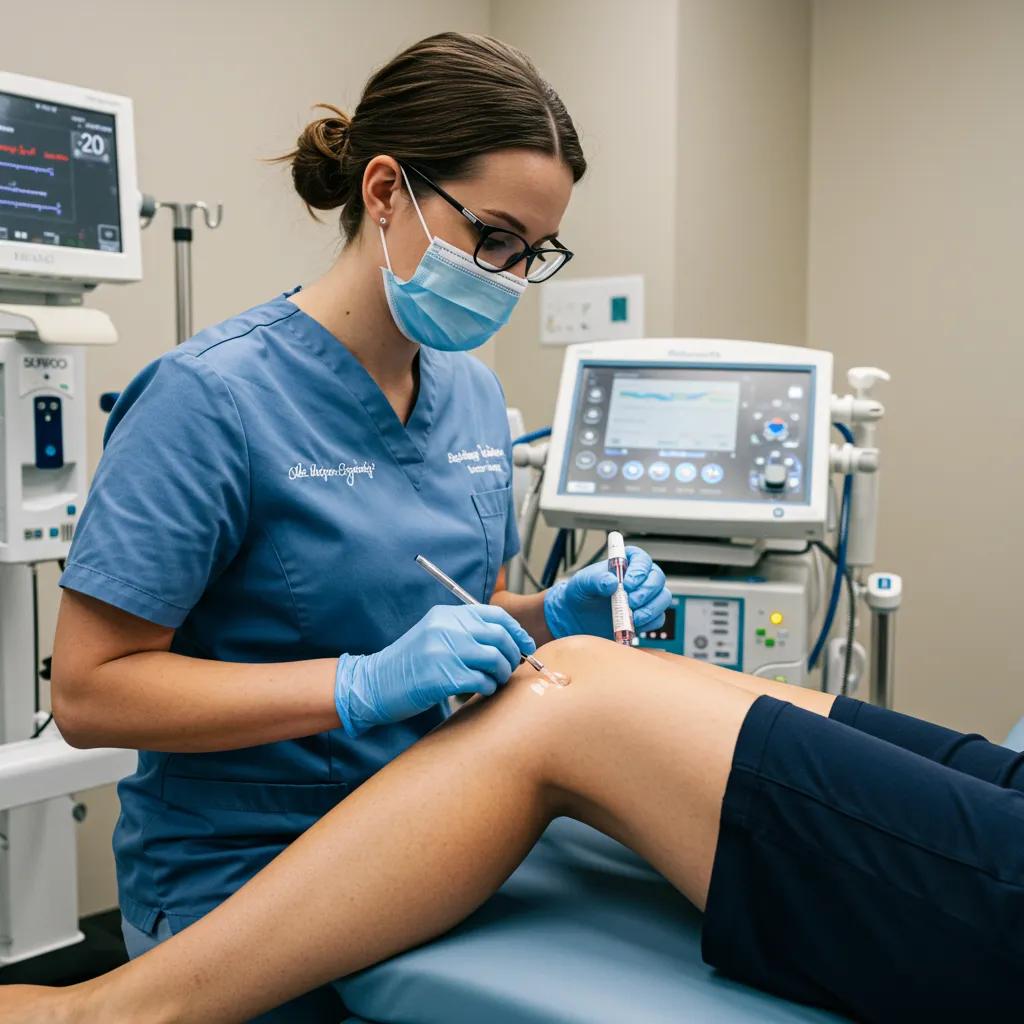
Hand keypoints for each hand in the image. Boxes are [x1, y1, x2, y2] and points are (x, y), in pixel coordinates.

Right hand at [334, 604, 535, 736]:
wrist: (374, 683)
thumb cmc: (408, 664)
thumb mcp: (433, 635)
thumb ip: (463, 632)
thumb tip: (507, 640)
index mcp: (446, 615)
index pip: (494, 615)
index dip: (516, 631)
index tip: (526, 645)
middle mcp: (446, 628)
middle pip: (499, 636)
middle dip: (513, 655)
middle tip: (511, 668)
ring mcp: (444, 651)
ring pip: (495, 659)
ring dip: (501, 674)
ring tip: (493, 682)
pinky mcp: (443, 676)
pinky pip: (482, 681)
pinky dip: (487, 688)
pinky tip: (479, 691)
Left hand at [543, 545, 671, 638]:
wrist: (577, 617)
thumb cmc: (581, 593)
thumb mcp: (582, 582)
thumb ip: (595, 579)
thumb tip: (612, 581)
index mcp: (625, 563)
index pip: (642, 559)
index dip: (639, 570)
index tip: (627, 584)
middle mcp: (640, 578)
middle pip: (657, 578)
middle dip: (647, 591)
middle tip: (631, 602)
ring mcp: (645, 598)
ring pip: (663, 598)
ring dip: (650, 608)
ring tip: (632, 617)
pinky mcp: (646, 616)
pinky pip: (658, 618)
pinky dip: (649, 622)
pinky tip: (634, 624)